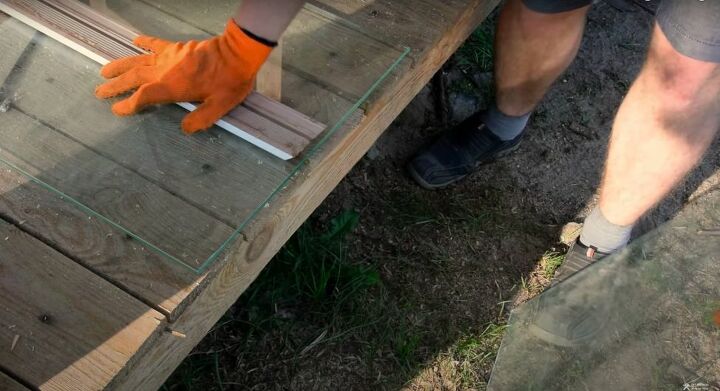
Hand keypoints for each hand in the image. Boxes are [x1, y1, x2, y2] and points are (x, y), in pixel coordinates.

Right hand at [95, 20, 272, 132]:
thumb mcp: (220, 106)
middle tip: (99, 91)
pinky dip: (144, 42)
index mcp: (173, 87)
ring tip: (104, 72)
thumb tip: (184, 129)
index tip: (117, 110)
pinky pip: (156, 44)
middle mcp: (165, 71)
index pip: (143, 97)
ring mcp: (170, 57)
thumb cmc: (231, 81)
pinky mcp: (177, 48)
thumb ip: (201, 119)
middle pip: (134, 78)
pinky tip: (134, 41)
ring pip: (138, 61)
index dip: (128, 104)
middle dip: (116, 86)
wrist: (238, 53)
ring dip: (120, 66)